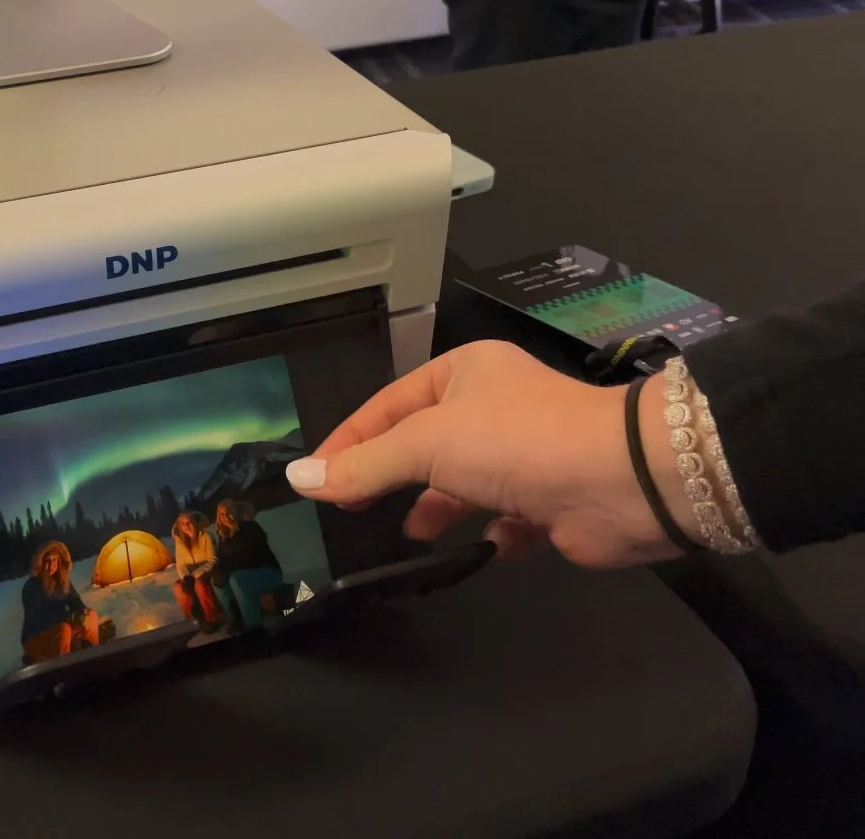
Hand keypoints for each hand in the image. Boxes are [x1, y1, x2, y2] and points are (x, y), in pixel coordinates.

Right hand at [284, 340, 689, 569]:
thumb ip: (363, 466)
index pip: (387, 406)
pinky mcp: (548, 501)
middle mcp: (492, 408)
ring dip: (437, 509)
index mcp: (463, 374)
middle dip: (391, 478)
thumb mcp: (425, 444)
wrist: (620, 481)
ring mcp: (522, 456)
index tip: (315, 481)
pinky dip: (490, 536)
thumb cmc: (516, 442)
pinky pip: (505, 521)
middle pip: (422, 446)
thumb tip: (299, 478)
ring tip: (412, 533)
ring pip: (461, 485)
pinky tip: (480, 546)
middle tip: (354, 510)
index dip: (349, 442)